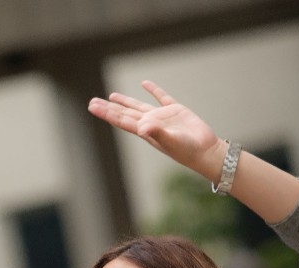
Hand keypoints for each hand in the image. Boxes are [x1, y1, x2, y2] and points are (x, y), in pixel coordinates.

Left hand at [88, 80, 221, 180]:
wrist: (206, 151)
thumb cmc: (188, 150)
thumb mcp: (171, 142)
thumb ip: (156, 133)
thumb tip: (142, 128)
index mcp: (146, 131)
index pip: (121, 120)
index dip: (107, 113)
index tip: (93, 106)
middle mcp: (150, 123)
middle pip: (124, 113)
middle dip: (109, 108)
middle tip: (93, 102)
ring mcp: (162, 117)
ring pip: (138, 106)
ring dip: (125, 101)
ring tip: (111, 96)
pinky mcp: (176, 111)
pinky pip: (161, 97)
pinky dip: (153, 90)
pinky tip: (145, 83)